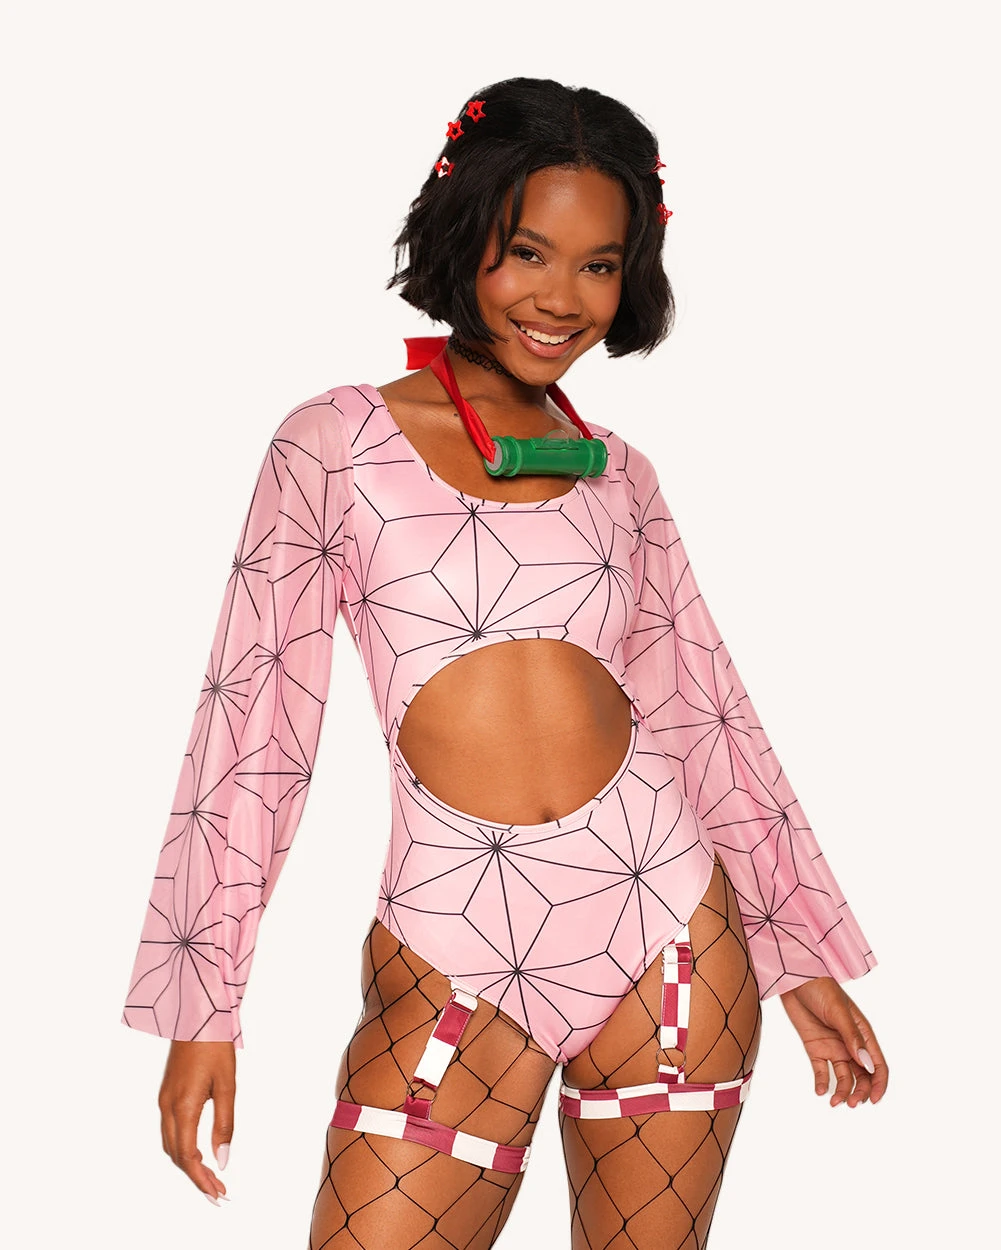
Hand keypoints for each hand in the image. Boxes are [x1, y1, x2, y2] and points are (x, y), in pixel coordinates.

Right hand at [159, 1040, 235, 1202]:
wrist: (196, 1013)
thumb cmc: (214, 1044)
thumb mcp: (226, 1085)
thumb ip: (224, 1124)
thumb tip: (222, 1158)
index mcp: (182, 1106)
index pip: (188, 1157)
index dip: (202, 1179)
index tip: (218, 1193)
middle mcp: (167, 1107)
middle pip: (176, 1155)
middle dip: (196, 1177)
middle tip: (217, 1191)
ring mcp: (164, 1100)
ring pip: (171, 1144)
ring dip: (188, 1163)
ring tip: (210, 1176)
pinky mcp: (167, 1093)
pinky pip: (170, 1130)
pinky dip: (182, 1147)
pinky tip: (197, 1151)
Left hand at [779, 978, 887, 1107]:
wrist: (795, 980)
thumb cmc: (821, 988)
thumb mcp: (838, 1011)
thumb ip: (852, 1037)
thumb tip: (866, 1064)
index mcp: (863, 1034)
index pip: (877, 1065)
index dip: (878, 1084)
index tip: (874, 1099)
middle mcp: (851, 1044)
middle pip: (862, 1076)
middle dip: (860, 1092)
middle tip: (852, 1103)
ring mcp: (833, 1047)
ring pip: (844, 1077)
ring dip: (842, 1091)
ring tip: (835, 1102)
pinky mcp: (815, 1048)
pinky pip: (821, 1070)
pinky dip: (822, 1082)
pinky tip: (820, 1091)